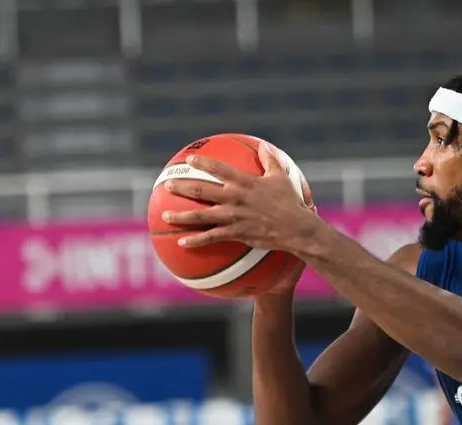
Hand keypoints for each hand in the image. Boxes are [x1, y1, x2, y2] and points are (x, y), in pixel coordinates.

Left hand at [162, 141, 317, 252]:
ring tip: (165, 215)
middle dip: (181, 187)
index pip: (217, 168)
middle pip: (201, 190)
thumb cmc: (290, 202)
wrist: (296, 228)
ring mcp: (233, 216)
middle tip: (167, 185)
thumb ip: (270, 161)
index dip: (201, 163)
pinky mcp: (235, 233)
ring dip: (181, 215)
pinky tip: (182, 242)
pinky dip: (196, 240)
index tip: (189, 161)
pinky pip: (211, 237)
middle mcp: (234, 197)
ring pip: (200, 215)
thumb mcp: (281, 177)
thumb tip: (264, 146)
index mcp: (244, 182)